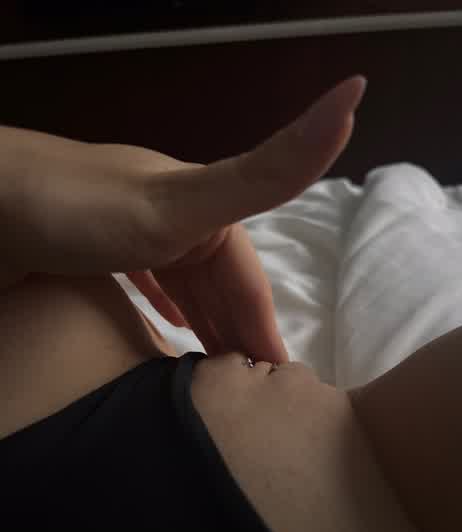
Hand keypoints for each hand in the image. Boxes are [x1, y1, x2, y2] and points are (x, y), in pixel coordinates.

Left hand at [0, 75, 365, 362]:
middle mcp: (174, 219)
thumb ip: (265, 172)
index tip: (280, 382)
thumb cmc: (83, 211)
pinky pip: (147, 288)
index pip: (249, 282)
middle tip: (248, 393)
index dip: (265, 330)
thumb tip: (350, 102)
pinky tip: (168, 331)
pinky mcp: (99, 253)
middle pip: (218, 290)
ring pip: (185, 292)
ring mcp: (135, 235)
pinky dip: (164, 312)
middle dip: (237, 337)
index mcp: (203, 210)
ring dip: (204, 329)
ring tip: (216, 375)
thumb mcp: (184, 202)